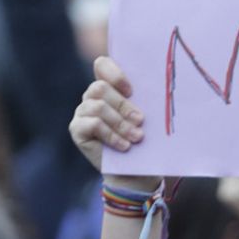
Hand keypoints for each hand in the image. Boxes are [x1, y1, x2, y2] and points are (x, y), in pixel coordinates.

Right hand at [69, 56, 153, 182]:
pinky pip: (93, 124)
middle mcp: (92, 97)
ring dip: (120, 123)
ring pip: (98, 106)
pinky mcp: (77, 129)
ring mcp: (82, 112)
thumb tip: (161, 84)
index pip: (102, 65)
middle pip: (100, 87)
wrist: (134, 172)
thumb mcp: (146, 118)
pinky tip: (124, 146)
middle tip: (140, 120)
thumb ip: (144, 100)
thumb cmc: (144, 141)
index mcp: (109, 87)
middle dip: (123, 104)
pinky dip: (111, 135)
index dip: (114, 73)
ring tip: (137, 137)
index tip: (131, 90)